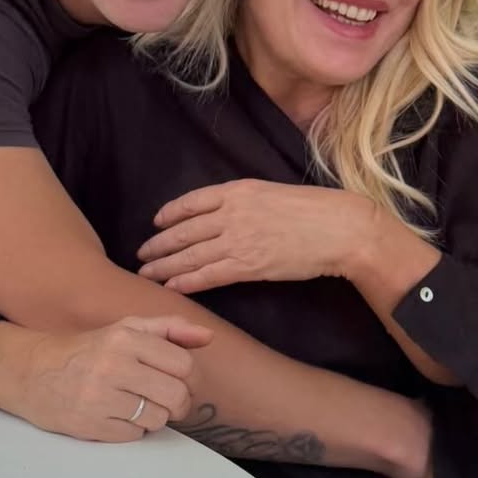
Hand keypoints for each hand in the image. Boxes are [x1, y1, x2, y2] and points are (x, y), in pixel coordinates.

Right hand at [15, 315, 211, 440]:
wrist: (34, 372)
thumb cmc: (89, 348)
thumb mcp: (127, 327)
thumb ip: (170, 329)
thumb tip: (207, 337)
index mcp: (127, 338)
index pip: (183, 364)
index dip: (190, 377)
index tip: (183, 380)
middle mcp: (114, 366)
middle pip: (175, 395)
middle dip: (179, 402)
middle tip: (170, 400)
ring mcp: (101, 398)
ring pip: (157, 418)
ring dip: (156, 416)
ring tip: (140, 405)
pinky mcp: (90, 426)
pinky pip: (134, 435)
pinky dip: (134, 429)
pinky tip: (120, 415)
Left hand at [137, 179, 374, 293]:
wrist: (336, 228)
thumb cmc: (313, 209)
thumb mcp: (273, 192)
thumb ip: (247, 202)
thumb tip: (227, 213)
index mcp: (239, 190)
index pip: (193, 201)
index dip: (171, 213)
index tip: (157, 222)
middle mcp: (232, 213)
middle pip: (185, 230)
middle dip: (159, 244)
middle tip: (141, 253)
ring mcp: (238, 240)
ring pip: (190, 255)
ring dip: (165, 266)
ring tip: (147, 273)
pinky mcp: (247, 266)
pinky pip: (207, 275)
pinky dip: (186, 282)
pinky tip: (172, 287)